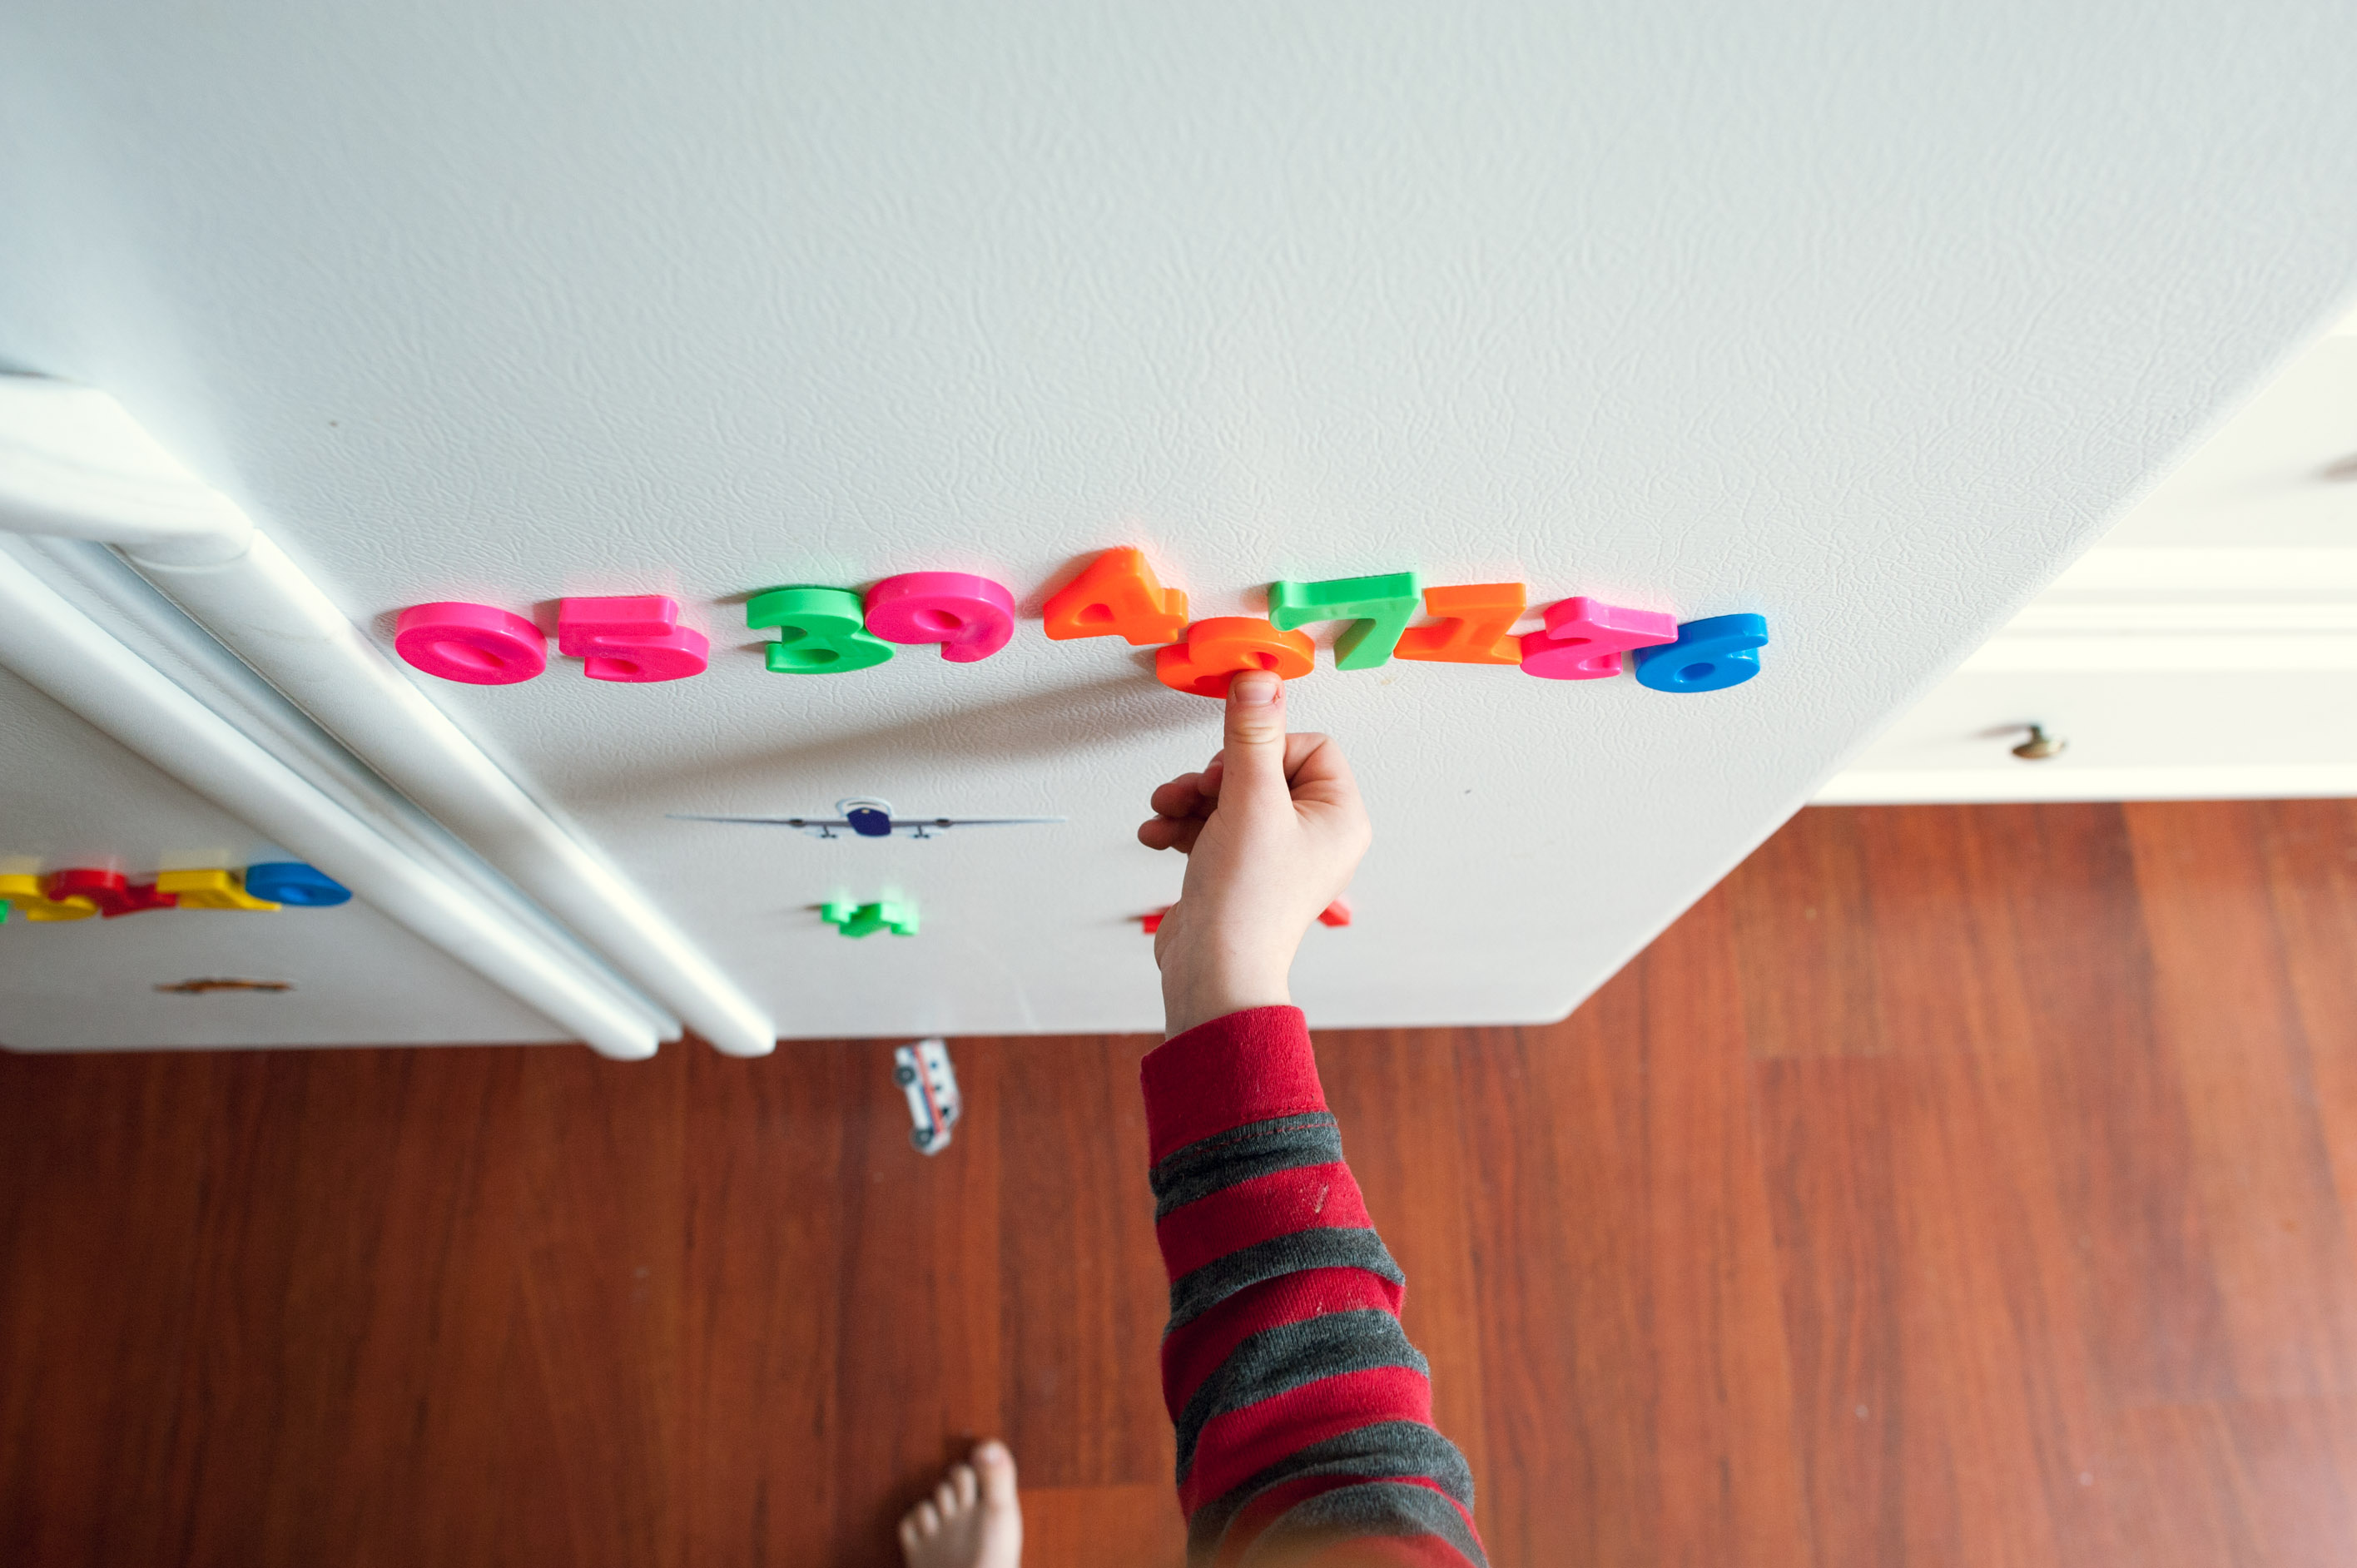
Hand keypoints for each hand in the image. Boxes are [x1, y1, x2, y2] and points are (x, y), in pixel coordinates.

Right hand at [1138, 671, 1371, 1036]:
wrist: (1212, 970)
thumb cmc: (1246, 901)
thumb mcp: (1248, 799)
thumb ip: (1251, 735)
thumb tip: (1259, 680)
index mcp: (1340, 817)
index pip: (1309, 746)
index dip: (1264, 748)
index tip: (1233, 769)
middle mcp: (1316, 835)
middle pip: (1263, 768)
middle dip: (1215, 775)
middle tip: (1196, 791)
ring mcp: (1277, 855)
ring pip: (1231, 796)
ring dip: (1191, 798)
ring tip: (1166, 811)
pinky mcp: (1241, 870)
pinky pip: (1214, 827)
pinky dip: (1184, 826)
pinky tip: (1158, 835)